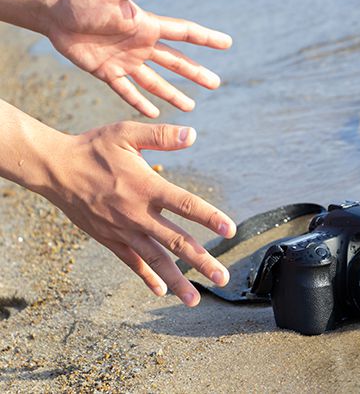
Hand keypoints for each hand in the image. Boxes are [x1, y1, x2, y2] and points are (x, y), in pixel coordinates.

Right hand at [43, 121, 236, 305]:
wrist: (54, 170)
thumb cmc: (93, 148)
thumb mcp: (126, 132)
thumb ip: (161, 136)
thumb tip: (193, 135)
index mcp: (146, 187)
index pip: (185, 204)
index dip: (210, 217)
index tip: (231, 231)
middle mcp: (137, 214)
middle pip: (175, 241)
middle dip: (201, 261)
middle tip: (223, 278)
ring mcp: (122, 230)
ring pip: (155, 259)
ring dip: (177, 280)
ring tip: (195, 300)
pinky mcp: (109, 239)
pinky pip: (131, 262)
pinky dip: (147, 276)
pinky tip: (161, 291)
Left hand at [46, 0, 231, 117]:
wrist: (56, 16)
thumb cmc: (85, 0)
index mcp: (148, 26)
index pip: (184, 33)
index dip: (206, 38)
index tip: (227, 43)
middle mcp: (142, 46)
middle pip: (176, 62)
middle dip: (196, 73)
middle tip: (216, 84)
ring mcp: (127, 62)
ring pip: (157, 82)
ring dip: (174, 94)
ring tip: (191, 107)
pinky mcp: (109, 74)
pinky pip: (129, 93)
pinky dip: (141, 104)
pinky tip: (155, 114)